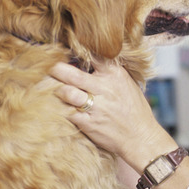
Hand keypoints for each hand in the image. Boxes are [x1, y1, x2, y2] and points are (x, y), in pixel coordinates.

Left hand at [49, 61, 173, 169]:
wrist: (140, 137)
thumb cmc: (134, 110)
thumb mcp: (127, 84)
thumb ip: (109, 72)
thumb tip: (89, 59)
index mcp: (115, 74)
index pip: (92, 55)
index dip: (76, 51)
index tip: (65, 50)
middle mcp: (104, 88)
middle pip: (71, 73)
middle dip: (55, 69)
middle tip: (47, 68)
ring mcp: (95, 106)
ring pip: (65, 92)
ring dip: (56, 90)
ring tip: (51, 89)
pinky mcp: (87, 122)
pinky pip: (65, 111)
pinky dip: (59, 108)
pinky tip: (57, 106)